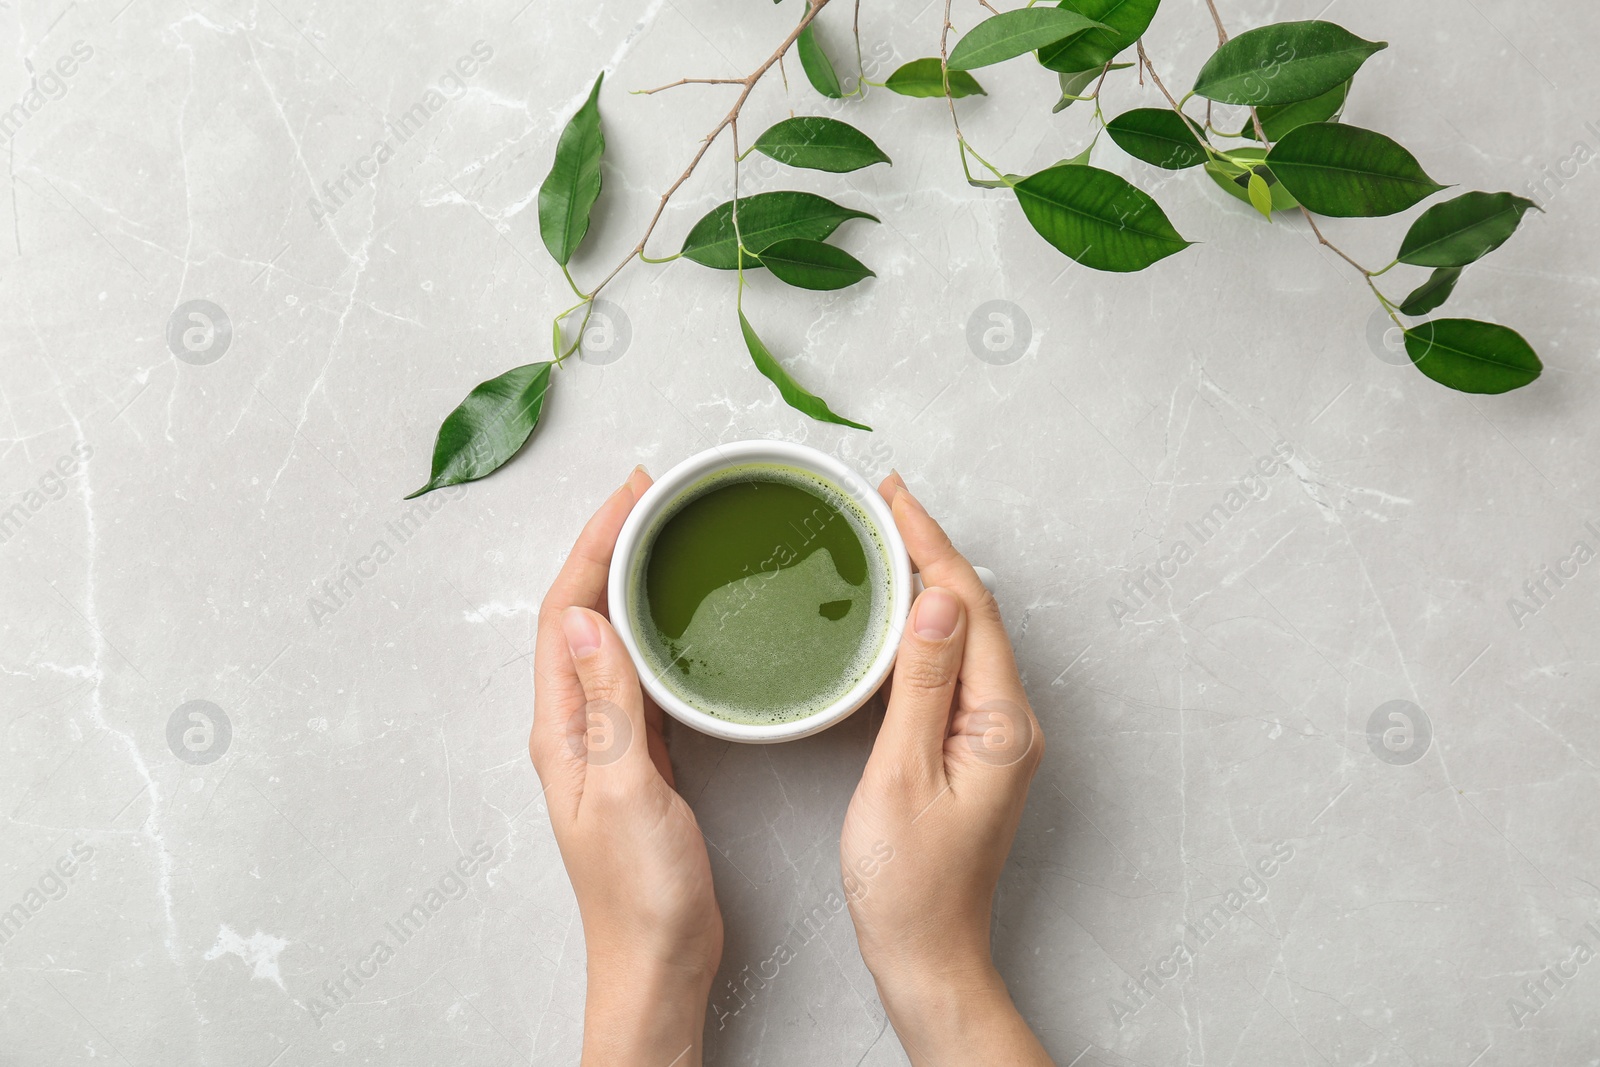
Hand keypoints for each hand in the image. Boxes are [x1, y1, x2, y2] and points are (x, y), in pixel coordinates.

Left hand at [530, 466, 722, 1066]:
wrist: (658, 961)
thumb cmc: (642, 892)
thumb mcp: (628, 790)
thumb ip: (611, 705)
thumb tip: (590, 617)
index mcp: (562, 729)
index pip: (566, 613)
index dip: (593, 546)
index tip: (631, 496)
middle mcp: (575, 727)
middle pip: (582, 615)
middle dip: (608, 549)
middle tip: (652, 499)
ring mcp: (606, 743)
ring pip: (611, 640)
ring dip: (630, 584)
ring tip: (665, 538)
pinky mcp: (640, 760)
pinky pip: (640, 676)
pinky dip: (655, 633)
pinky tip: (680, 621)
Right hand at [840, 472, 1050, 1065]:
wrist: (926, 954)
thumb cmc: (908, 884)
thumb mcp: (902, 775)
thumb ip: (921, 684)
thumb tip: (935, 599)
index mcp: (1000, 722)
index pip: (970, 607)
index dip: (930, 545)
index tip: (893, 499)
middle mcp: (1009, 722)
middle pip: (973, 613)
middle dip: (929, 551)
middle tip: (880, 504)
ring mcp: (993, 736)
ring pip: (963, 636)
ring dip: (925, 584)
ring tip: (882, 541)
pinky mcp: (972, 750)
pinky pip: (952, 669)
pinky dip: (921, 629)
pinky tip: (891, 616)